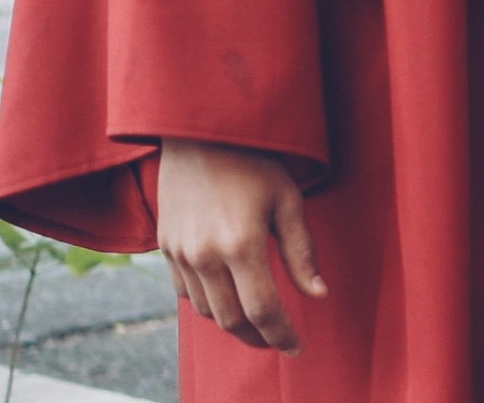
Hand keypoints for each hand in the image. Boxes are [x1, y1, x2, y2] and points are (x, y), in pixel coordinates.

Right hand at [155, 139, 323, 352]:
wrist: (199, 135)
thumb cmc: (255, 162)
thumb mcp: (289, 201)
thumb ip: (302, 252)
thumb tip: (318, 294)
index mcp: (241, 244)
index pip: (263, 309)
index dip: (281, 335)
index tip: (297, 347)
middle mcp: (205, 256)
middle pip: (232, 319)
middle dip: (258, 338)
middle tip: (280, 341)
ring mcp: (180, 254)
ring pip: (207, 311)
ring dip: (234, 325)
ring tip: (259, 325)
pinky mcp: (165, 249)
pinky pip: (186, 293)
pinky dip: (210, 305)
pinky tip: (230, 300)